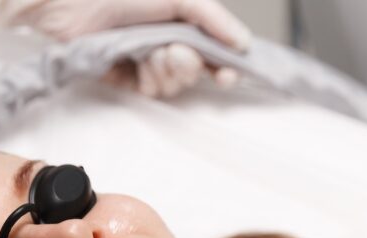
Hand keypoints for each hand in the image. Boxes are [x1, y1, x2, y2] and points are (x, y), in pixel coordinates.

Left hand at [0, 0, 250, 97]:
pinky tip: (138, 64)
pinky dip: (148, 81)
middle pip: (194, 71)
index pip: (211, 47)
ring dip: (167, 73)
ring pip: (173, 84)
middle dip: (189, 67)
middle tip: (177, 54)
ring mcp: (144, 56)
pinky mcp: (123, 74)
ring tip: (153, 53)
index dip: (223, 65)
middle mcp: (164, 37)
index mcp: (180, 17)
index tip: (228, 74)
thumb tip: (243, 42)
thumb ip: (213, 17)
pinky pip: (149, 91)